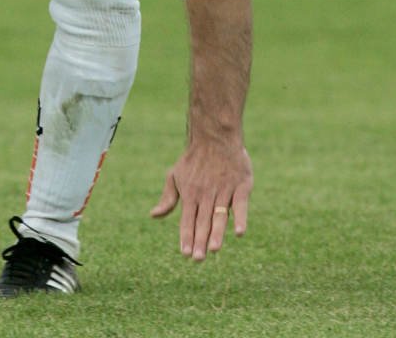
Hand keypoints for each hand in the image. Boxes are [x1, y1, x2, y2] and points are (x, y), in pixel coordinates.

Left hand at [150, 137, 252, 260]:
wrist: (215, 136)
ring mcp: (224, 190)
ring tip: (214, 249)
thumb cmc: (194, 159)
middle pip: (203, 221)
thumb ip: (168, 198)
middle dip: (200, 241)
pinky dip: (240, 218)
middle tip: (198, 259)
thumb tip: (154, 215)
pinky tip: (239, 232)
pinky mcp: (241, 186)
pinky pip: (241, 205)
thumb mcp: (175, 175)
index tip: (186, 254)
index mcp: (190, 194)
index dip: (187, 237)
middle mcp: (206, 194)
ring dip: (217, 232)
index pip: (187, 220)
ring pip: (220, 215)